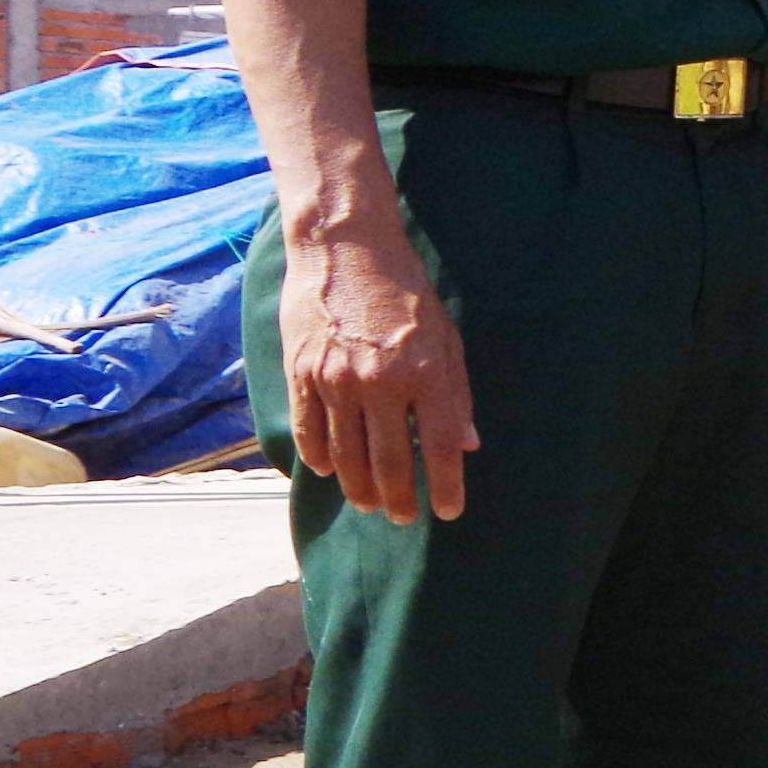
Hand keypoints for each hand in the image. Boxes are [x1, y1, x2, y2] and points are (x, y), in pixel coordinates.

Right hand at [280, 221, 475, 521]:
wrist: (344, 249)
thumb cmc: (404, 293)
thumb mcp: (446, 338)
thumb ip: (456, 394)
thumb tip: (467, 446)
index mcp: (425, 373)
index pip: (438, 447)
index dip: (445, 485)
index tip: (449, 511)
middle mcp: (379, 382)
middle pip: (387, 460)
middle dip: (398, 497)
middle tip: (402, 518)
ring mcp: (334, 380)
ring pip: (344, 454)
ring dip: (358, 487)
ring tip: (369, 504)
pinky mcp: (300, 373)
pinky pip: (308, 429)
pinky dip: (318, 457)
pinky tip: (329, 472)